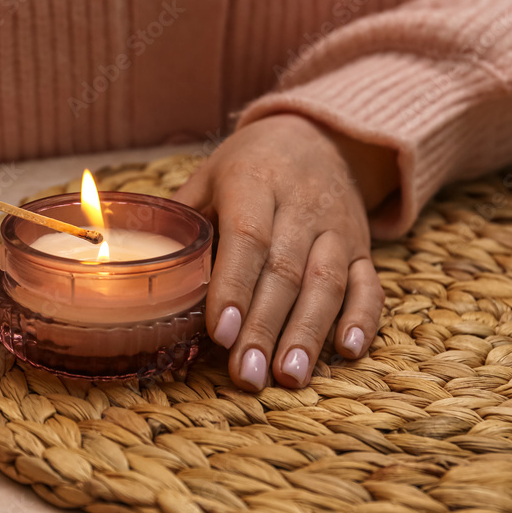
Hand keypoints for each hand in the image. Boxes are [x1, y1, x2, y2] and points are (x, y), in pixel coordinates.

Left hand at [174, 114, 396, 390]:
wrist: (319, 137)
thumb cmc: (250, 165)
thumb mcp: (210, 177)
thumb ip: (183, 221)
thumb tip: (141, 269)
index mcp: (255, 180)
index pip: (247, 237)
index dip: (234, 286)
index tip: (221, 332)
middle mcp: (302, 204)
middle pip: (286, 271)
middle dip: (265, 326)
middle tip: (246, 374)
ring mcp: (338, 227)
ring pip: (328, 283)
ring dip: (308, 333)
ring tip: (288, 376)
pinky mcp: (363, 247)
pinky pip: (370, 285)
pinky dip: (363, 319)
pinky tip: (346, 352)